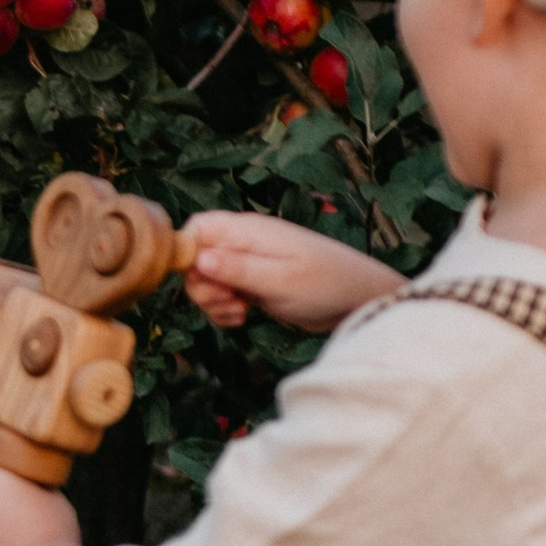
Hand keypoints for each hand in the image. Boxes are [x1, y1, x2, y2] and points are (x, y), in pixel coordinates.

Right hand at [180, 207, 404, 333]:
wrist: (358, 300)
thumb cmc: (326, 284)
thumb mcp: (280, 279)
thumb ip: (238, 268)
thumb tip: (197, 258)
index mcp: (247, 231)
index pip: (196, 228)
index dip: (186, 254)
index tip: (201, 280)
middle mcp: (243, 243)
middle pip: (195, 259)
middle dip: (202, 286)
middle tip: (228, 301)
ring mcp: (247, 264)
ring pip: (206, 281)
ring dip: (213, 302)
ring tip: (240, 311)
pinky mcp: (252, 284)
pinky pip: (222, 296)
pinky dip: (225, 311)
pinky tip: (244, 317)